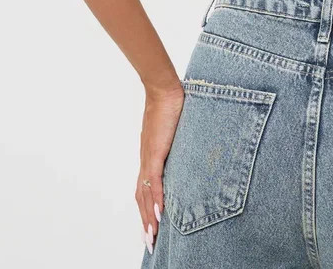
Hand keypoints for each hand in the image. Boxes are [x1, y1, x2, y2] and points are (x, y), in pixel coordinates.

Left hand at [135, 86, 185, 253]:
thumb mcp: (176, 131)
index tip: (151, 228)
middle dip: (146, 222)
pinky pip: (155, 181)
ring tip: (153, 237)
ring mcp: (150, 157)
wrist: (164, 89)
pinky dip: (157, 199)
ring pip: (146, 195)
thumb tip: (189, 147)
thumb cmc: (171, 105)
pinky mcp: (155, 152)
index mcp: (151, 157)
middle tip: (150, 243)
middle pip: (142, 198)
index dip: (147, 210)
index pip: (145, 190)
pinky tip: (160, 214)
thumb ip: (178, 143)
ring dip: (149, 218)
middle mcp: (147, 161)